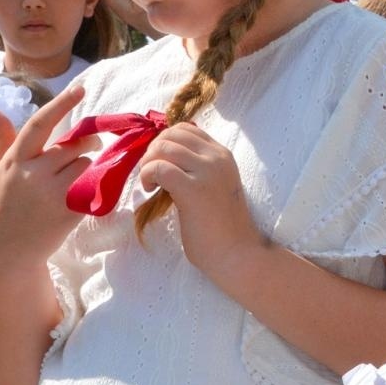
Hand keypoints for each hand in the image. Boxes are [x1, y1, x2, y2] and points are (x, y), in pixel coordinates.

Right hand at [0, 85, 97, 270]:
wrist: (6, 253)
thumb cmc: (2, 208)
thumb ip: (2, 140)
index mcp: (13, 160)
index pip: (38, 124)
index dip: (60, 104)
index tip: (79, 89)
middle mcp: (31, 174)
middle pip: (74, 146)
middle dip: (86, 144)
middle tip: (89, 148)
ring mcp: (49, 194)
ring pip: (85, 165)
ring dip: (87, 167)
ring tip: (74, 179)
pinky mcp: (66, 213)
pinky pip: (91, 188)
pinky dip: (92, 187)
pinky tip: (81, 195)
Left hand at [135, 122, 266, 288]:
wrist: (238, 254)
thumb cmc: (223, 229)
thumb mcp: (214, 187)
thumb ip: (196, 169)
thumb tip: (162, 158)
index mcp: (223, 155)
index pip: (186, 129)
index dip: (165, 142)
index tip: (160, 164)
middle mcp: (217, 158)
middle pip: (171, 134)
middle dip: (153, 151)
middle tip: (151, 175)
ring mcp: (207, 171)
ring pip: (163, 147)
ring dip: (147, 163)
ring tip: (150, 184)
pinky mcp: (194, 189)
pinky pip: (159, 168)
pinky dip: (147, 175)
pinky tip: (150, 190)